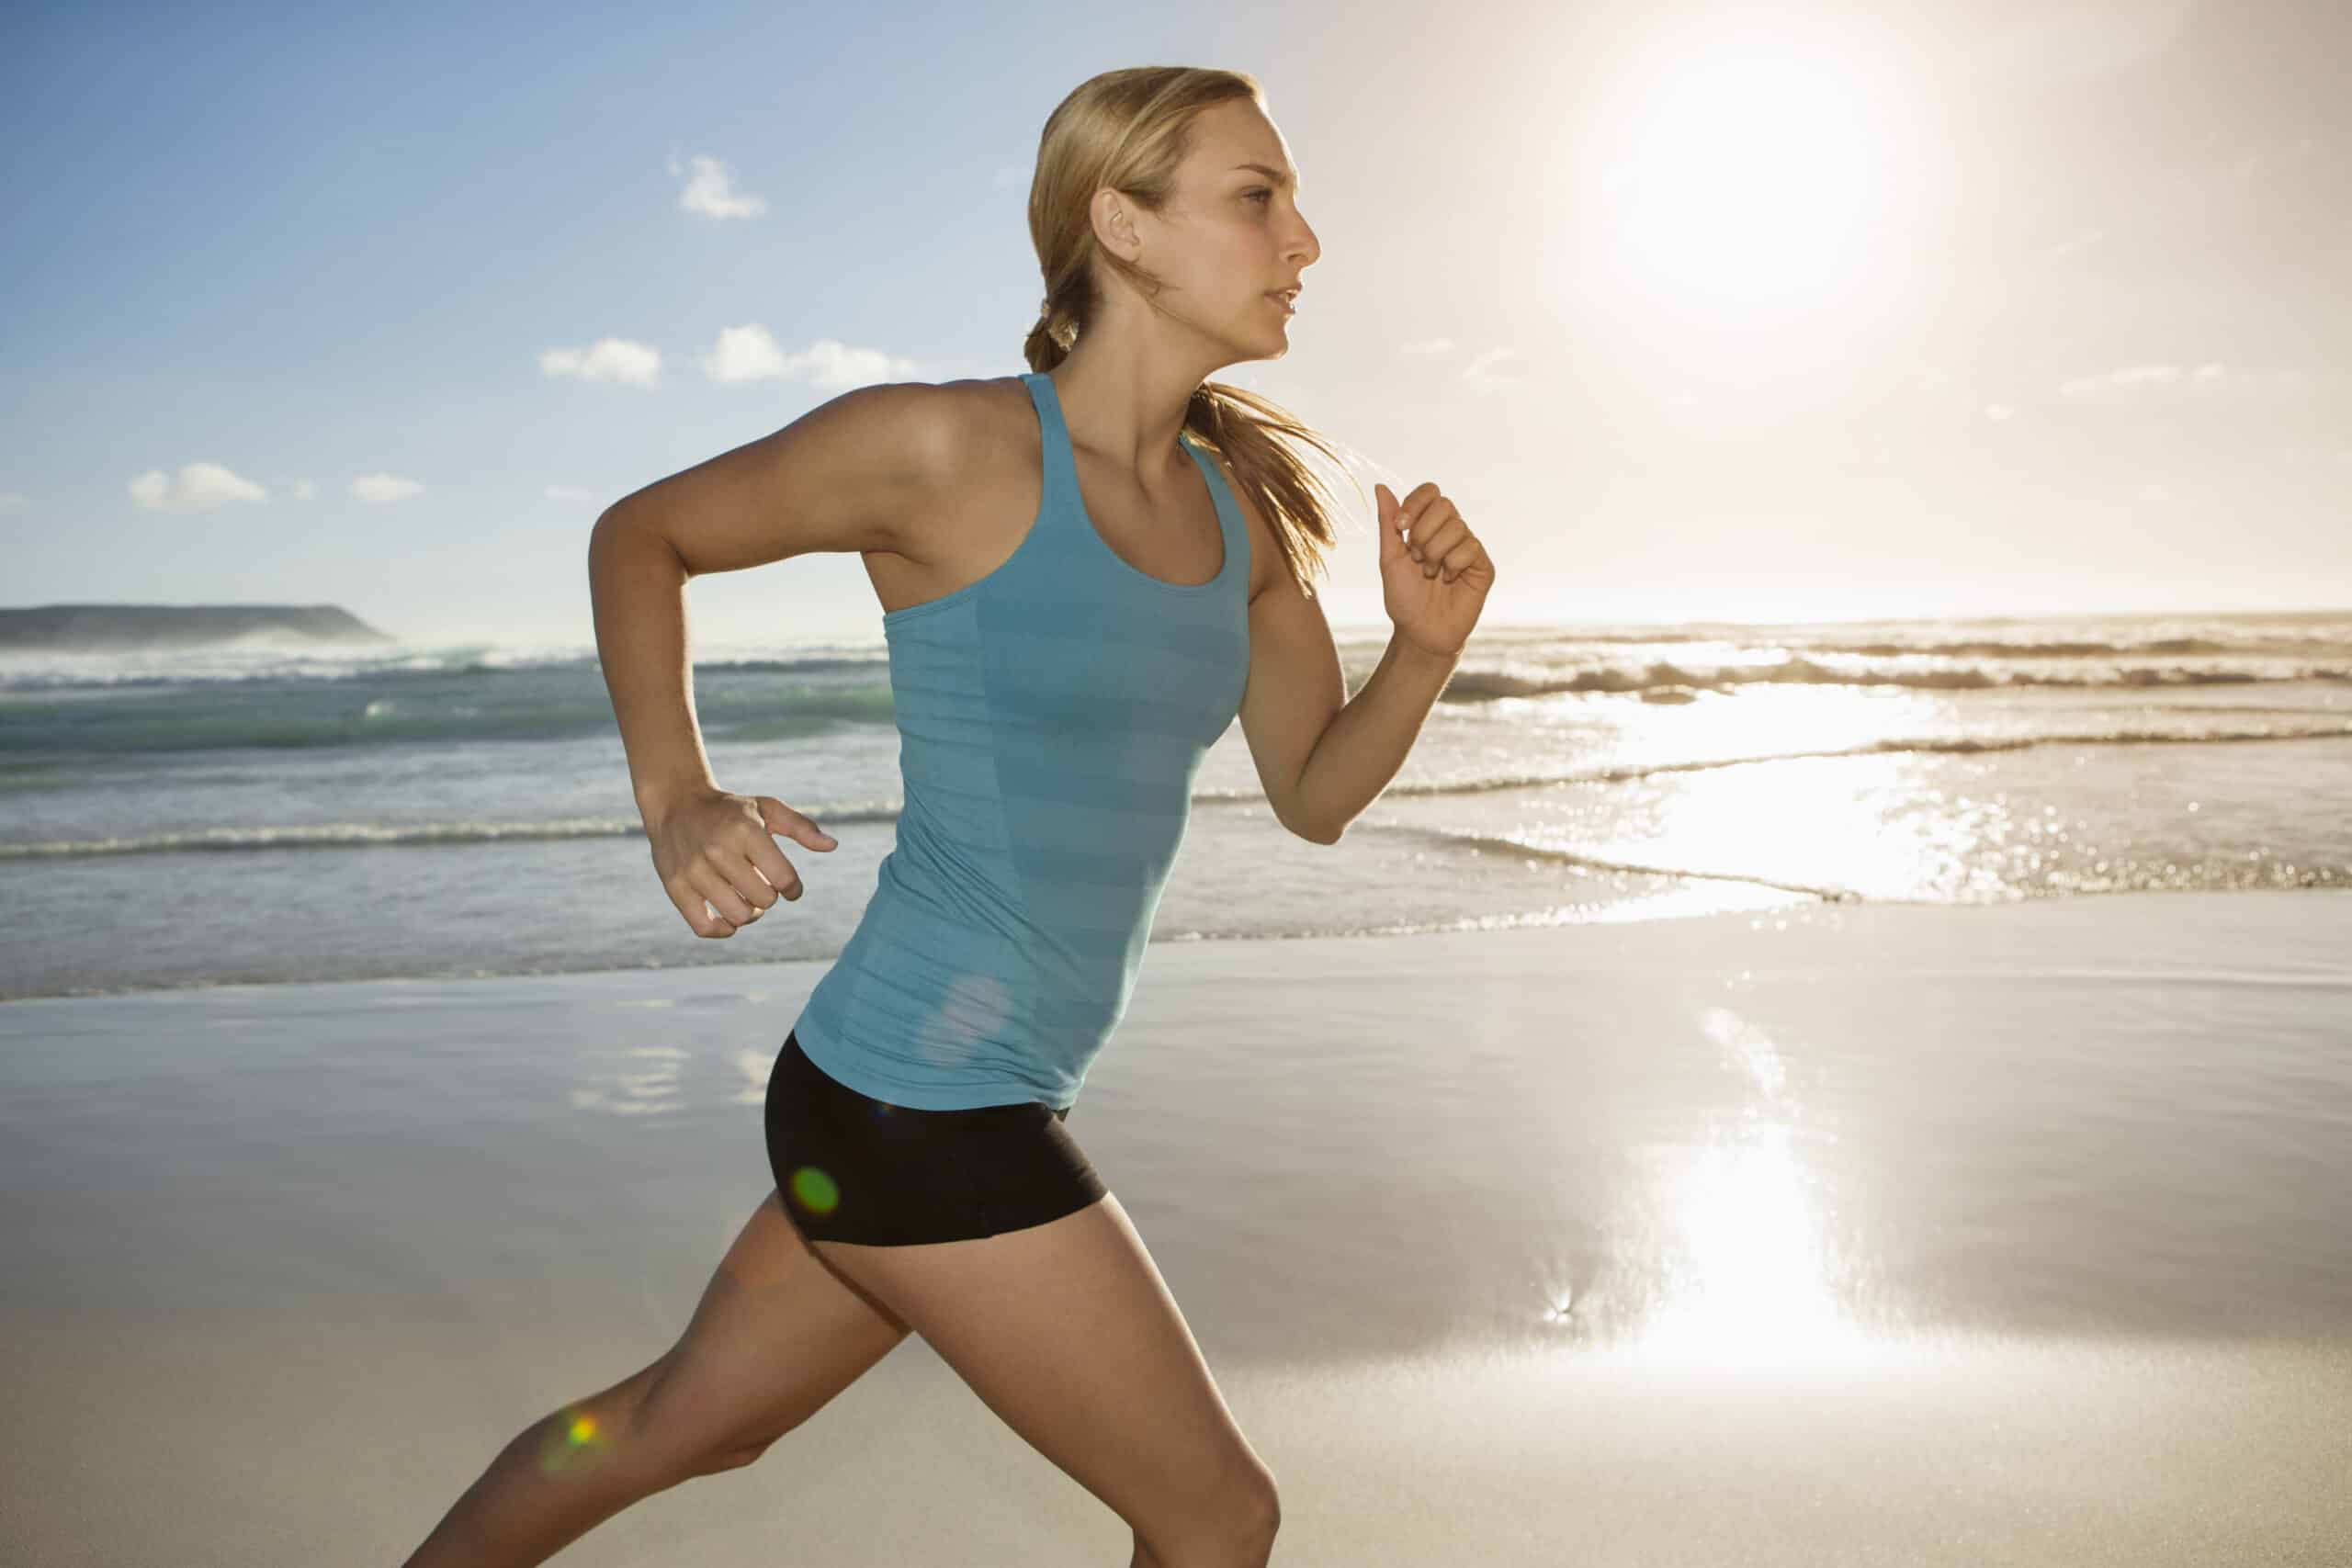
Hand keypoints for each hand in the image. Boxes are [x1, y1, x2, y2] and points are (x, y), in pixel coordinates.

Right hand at [642, 787, 836, 938]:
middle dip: (769, 897)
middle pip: (763, 900)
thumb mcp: (767, 808)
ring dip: (749, 914)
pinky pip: (705, 928)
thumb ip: (801, 827)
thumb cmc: (731, 810)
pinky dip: (723, 929)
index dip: (793, 889)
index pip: (784, 879)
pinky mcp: (675, 887)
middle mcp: (718, 851)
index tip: (789, 886)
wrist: (676, 803)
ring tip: (746, 898)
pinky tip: (728, 917)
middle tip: (762, 885)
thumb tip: (832, 845)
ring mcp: (693, 871)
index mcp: (745, 831)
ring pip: (737, 917)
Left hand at [1376, 480, 1492, 659]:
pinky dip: (1453, 565)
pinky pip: (1470, 547)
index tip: (1400, 527)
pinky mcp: (1483, 565)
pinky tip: (1449, 580)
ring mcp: (1468, 547)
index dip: (1415, 504)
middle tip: (1417, 559)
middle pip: (1444, 505)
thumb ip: (1388, 523)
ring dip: (1435, 553)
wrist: (1420, 632)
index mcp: (1428, 526)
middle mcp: (1450, 532)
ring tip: (1431, 574)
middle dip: (1423, 533)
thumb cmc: (1404, 598)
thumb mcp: (1389, 558)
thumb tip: (1380, 486)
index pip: (1430, 492)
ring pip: (1457, 527)